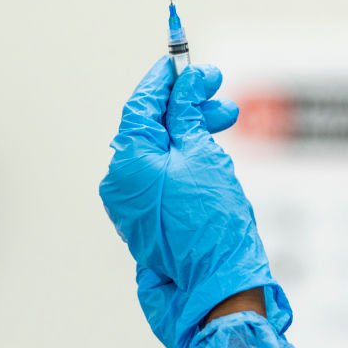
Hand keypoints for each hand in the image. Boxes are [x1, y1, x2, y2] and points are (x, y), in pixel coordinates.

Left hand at [100, 57, 290, 347]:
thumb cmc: (212, 223)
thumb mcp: (204, 155)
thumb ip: (188, 113)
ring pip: (161, 152)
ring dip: (192, 132)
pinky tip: (214, 153)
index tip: (183, 62)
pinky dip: (188, 159)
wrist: (218, 284)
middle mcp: (121, 184)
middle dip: (186, 107)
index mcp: (127, 163)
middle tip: (219, 93)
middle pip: (151, 129)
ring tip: (226, 122)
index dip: (165, 81)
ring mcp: (134, 206)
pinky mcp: (151, 221)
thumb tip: (185, 83)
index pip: (141, 107)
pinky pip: (165, 177)